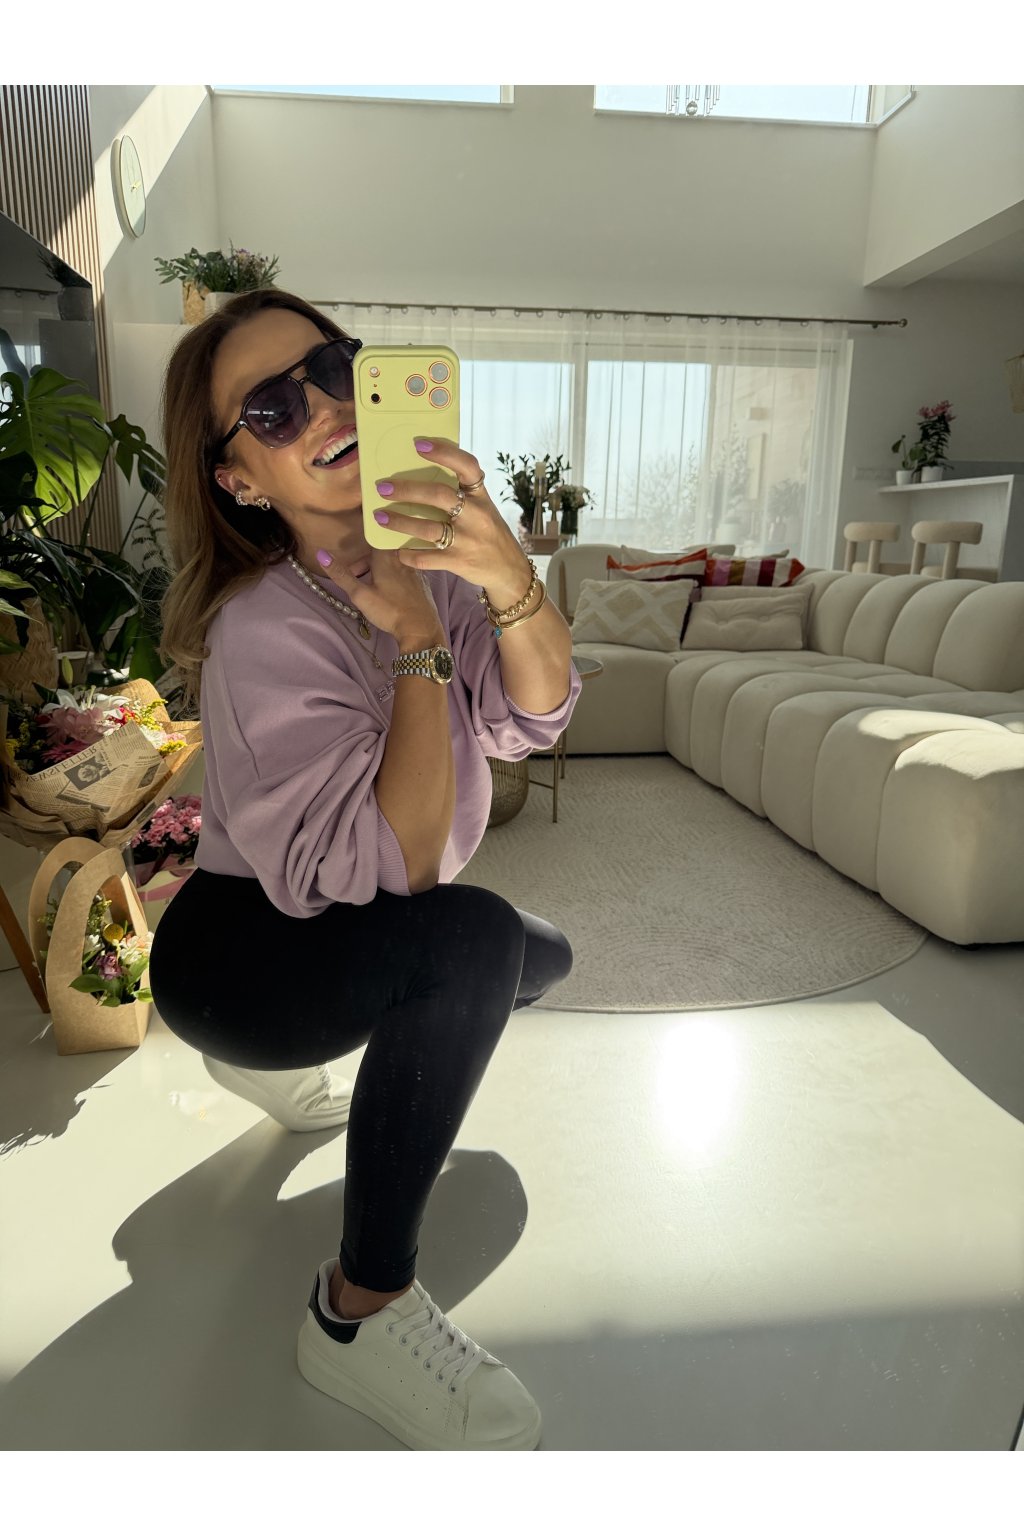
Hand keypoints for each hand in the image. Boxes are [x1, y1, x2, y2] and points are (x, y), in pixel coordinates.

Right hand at [316, 545, 443, 647]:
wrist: (421, 629)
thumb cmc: (389, 611)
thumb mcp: (360, 594)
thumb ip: (341, 574)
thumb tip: (321, 554)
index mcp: (387, 556)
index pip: (373, 538)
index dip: (360, 549)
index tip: (352, 564)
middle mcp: (402, 558)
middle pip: (381, 551)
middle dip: (366, 561)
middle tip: (356, 578)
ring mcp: (414, 569)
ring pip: (393, 560)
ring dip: (379, 569)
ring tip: (371, 586)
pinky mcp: (422, 581)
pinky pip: (405, 570)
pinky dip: (394, 575)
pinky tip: (390, 591)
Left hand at [374, 439, 532, 612]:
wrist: (510, 571)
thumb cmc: (490, 534)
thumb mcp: (484, 509)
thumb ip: (461, 494)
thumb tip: (421, 475)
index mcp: (481, 497)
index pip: (467, 466)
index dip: (444, 453)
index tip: (419, 444)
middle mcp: (476, 516)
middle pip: (438, 495)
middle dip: (407, 490)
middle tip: (382, 488)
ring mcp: (468, 540)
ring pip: (428, 528)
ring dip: (400, 522)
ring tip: (380, 517)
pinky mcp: (460, 562)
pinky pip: (427, 558)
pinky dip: (409, 555)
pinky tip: (399, 551)